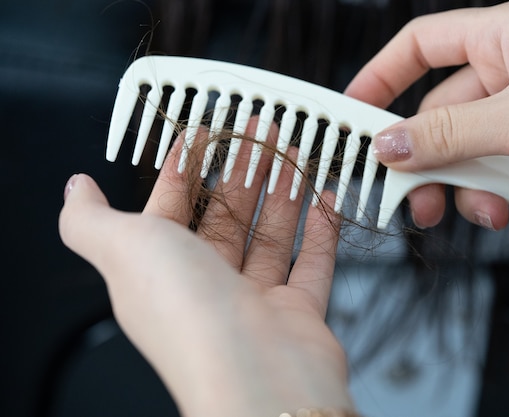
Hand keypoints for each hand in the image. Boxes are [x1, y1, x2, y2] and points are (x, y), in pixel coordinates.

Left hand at [58, 127, 352, 416]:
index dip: (182, 171)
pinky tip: (325, 198)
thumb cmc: (188, 315)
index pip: (170, 211)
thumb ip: (89, 220)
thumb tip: (75, 189)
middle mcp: (207, 289)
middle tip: (259, 133)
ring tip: (292, 154)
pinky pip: (312, 263)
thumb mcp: (123, 250)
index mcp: (161, 274)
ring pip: (269, 236)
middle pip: (225, 219)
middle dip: (241, 173)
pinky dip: (320, 230)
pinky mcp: (299, 312)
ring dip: (281, 193)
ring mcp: (255, 301)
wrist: (257, 380)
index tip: (203, 134)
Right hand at [345, 0, 508, 255]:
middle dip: (432, 164)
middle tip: (416, 200)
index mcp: (504, 40)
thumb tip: (389, 146)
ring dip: (478, 195)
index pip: (421, 46)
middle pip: (443, 118)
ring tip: (491, 216)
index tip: (354, 112)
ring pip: (476, 159)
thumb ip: (450, 133)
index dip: (382, 75)